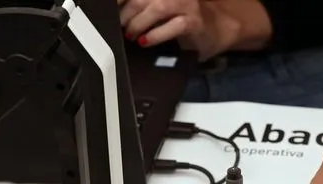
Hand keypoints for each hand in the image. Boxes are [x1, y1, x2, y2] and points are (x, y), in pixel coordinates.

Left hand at [118, 0, 234, 59]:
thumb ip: (138, 6)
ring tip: (131, 34)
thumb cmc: (180, 18)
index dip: (119, 1)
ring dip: (138, 23)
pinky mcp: (194, 21)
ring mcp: (186, 4)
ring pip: (157, 8)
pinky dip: (156, 35)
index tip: (108, 10)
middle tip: (119, 26)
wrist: (214, 29)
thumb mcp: (156, 8)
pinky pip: (174, 26)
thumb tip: (114, 13)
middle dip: (125, 13)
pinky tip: (145, 42)